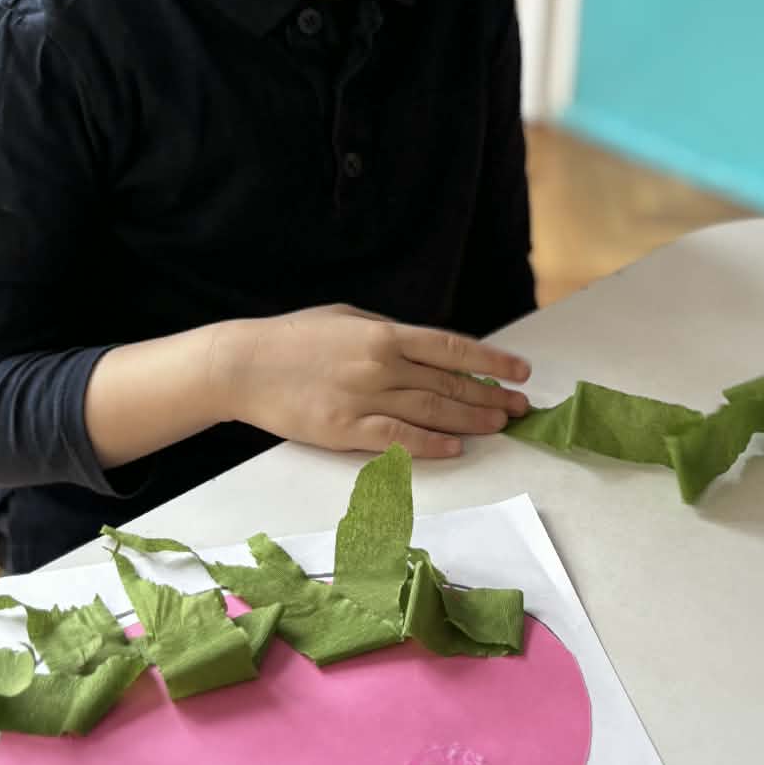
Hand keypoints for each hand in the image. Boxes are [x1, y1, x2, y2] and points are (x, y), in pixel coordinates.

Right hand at [218, 305, 529, 458]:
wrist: (243, 365)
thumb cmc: (294, 338)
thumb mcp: (346, 317)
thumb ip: (388, 332)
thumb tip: (428, 348)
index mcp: (384, 334)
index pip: (452, 349)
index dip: (492, 361)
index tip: (520, 371)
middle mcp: (381, 365)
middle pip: (449, 384)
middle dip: (491, 396)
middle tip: (519, 407)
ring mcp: (364, 399)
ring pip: (432, 412)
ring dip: (471, 420)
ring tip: (499, 425)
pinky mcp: (346, 430)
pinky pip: (399, 439)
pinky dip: (431, 444)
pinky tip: (456, 447)